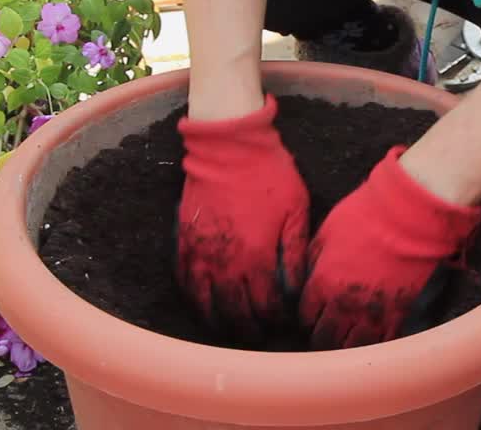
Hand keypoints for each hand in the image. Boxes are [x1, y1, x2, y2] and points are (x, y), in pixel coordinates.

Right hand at [176, 94, 309, 340]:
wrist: (229, 146)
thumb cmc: (269, 175)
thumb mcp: (296, 210)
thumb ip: (294, 252)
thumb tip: (296, 287)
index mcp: (258, 256)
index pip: (266, 304)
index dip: (273, 318)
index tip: (280, 322)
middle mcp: (227, 260)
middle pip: (234, 311)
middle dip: (246, 328)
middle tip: (255, 335)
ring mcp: (202, 251)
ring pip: (204, 301)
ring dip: (216, 319)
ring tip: (225, 329)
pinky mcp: (185, 238)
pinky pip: (183, 278)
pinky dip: (191, 296)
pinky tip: (198, 303)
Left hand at [299, 146, 480, 349]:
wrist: (409, 215)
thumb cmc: (366, 215)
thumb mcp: (327, 232)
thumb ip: (314, 260)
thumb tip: (307, 276)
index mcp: (323, 284)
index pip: (307, 316)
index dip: (307, 318)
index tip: (311, 317)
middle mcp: (344, 305)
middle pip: (326, 337)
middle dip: (322, 337)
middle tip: (326, 333)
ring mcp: (373, 314)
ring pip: (354, 346)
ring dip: (348, 345)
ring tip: (349, 341)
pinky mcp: (400, 315)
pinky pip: (384, 342)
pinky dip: (378, 344)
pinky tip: (376, 340)